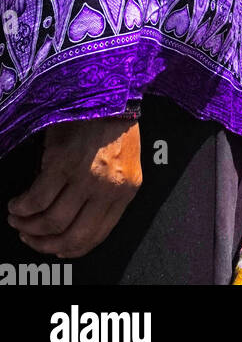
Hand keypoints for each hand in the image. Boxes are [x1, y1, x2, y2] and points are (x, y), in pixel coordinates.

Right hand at [7, 116, 142, 258]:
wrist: (110, 91)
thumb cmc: (115, 125)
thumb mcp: (125, 164)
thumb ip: (108, 193)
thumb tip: (79, 220)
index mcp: (125, 191)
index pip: (97, 236)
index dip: (71, 248)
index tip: (56, 249)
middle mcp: (107, 189)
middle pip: (72, 235)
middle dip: (46, 243)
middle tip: (31, 237)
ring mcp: (85, 177)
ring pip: (51, 221)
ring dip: (29, 226)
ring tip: (18, 219)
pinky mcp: (63, 162)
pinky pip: (36, 199)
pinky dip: (22, 207)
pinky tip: (17, 205)